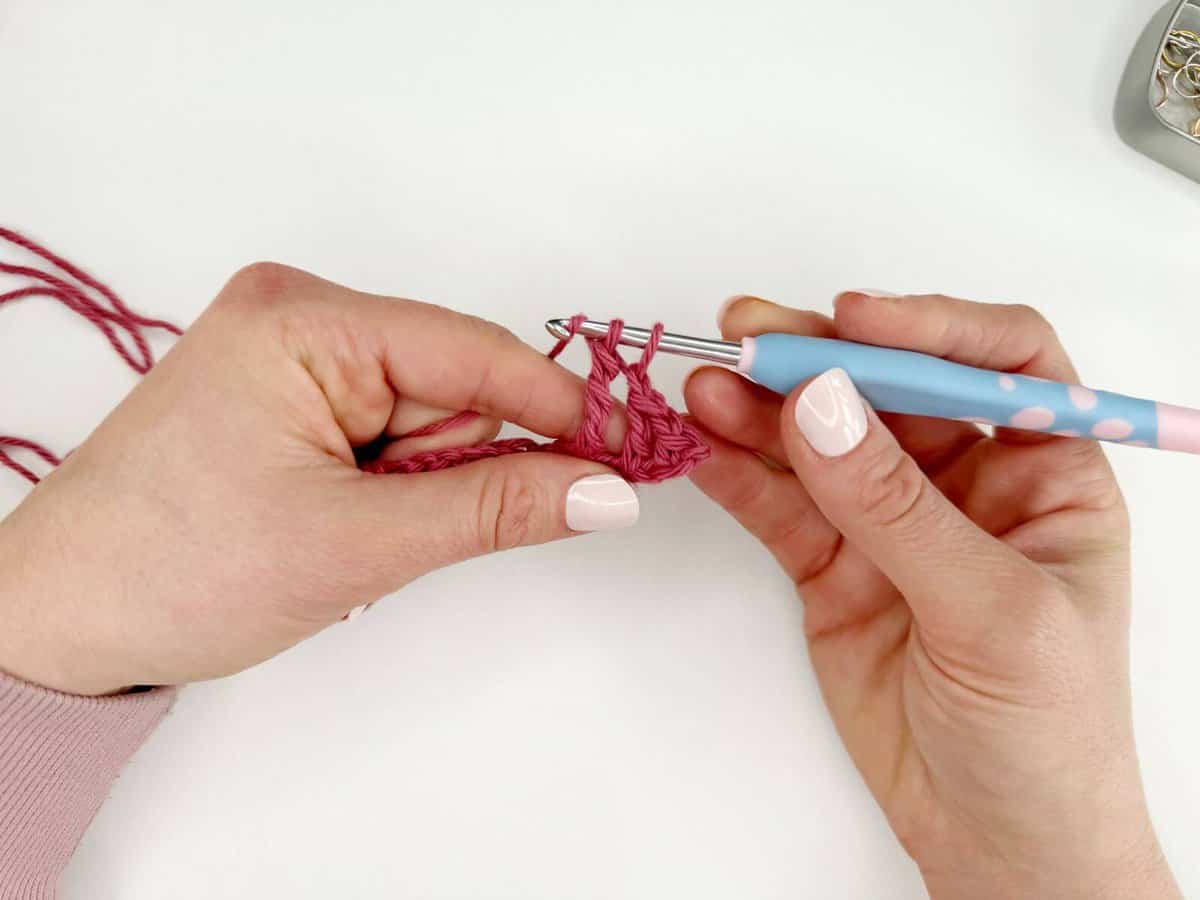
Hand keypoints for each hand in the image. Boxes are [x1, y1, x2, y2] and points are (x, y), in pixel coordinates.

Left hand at [0, 263, 637, 695]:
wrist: (63, 622)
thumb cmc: (174, 570)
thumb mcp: (356, 544)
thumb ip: (495, 509)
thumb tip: (606, 492)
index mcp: (304, 319)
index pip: (475, 352)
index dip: (560, 407)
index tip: (629, 455)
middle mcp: (299, 315)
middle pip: (453, 386)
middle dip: (447, 467)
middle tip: (386, 528)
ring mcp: (291, 352)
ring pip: (425, 417)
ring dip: (411, 485)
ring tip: (338, 530)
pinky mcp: (289, 393)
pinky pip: (387, 430)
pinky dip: (387, 483)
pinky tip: (330, 516)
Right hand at [685, 293, 1179, 898]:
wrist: (995, 840)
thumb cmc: (1049, 735)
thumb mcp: (995, 614)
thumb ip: (901, 511)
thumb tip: (825, 409)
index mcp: (1046, 473)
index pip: (998, 361)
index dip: (929, 326)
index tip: (855, 319)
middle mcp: (967, 483)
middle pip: (889, 388)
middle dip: (820, 361)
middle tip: (751, 342)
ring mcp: (891, 523)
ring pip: (821, 441)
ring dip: (762, 411)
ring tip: (707, 389)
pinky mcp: (831, 566)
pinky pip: (781, 504)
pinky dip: (740, 474)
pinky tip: (706, 447)